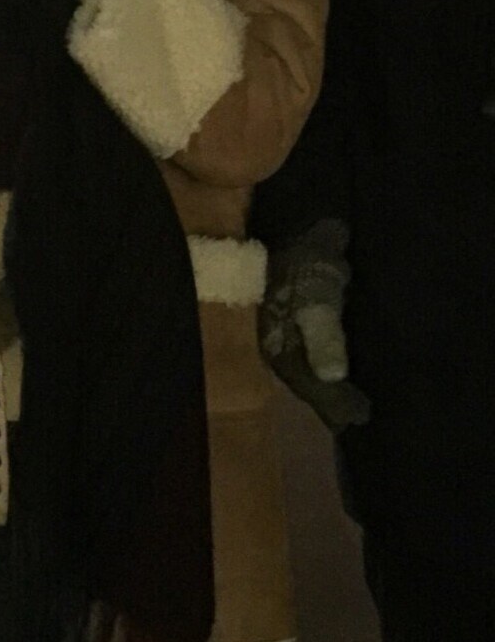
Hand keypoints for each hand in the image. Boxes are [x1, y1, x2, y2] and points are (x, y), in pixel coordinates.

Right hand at [259, 221, 371, 433]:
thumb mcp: (315, 301)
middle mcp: (279, 346)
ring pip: (310, 368)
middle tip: (363, 415)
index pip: (308, 387)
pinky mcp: (299, 318)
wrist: (296, 222)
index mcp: (278, 347)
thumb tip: (335, 377)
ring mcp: (287, 332)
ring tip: (358, 397)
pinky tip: (346, 367)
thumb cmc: (304, 263)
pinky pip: (315, 350)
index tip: (362, 418)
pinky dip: (331, 362)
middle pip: (307, 382)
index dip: (334, 404)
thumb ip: (324, 338)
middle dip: (331, 399)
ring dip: (331, 383)